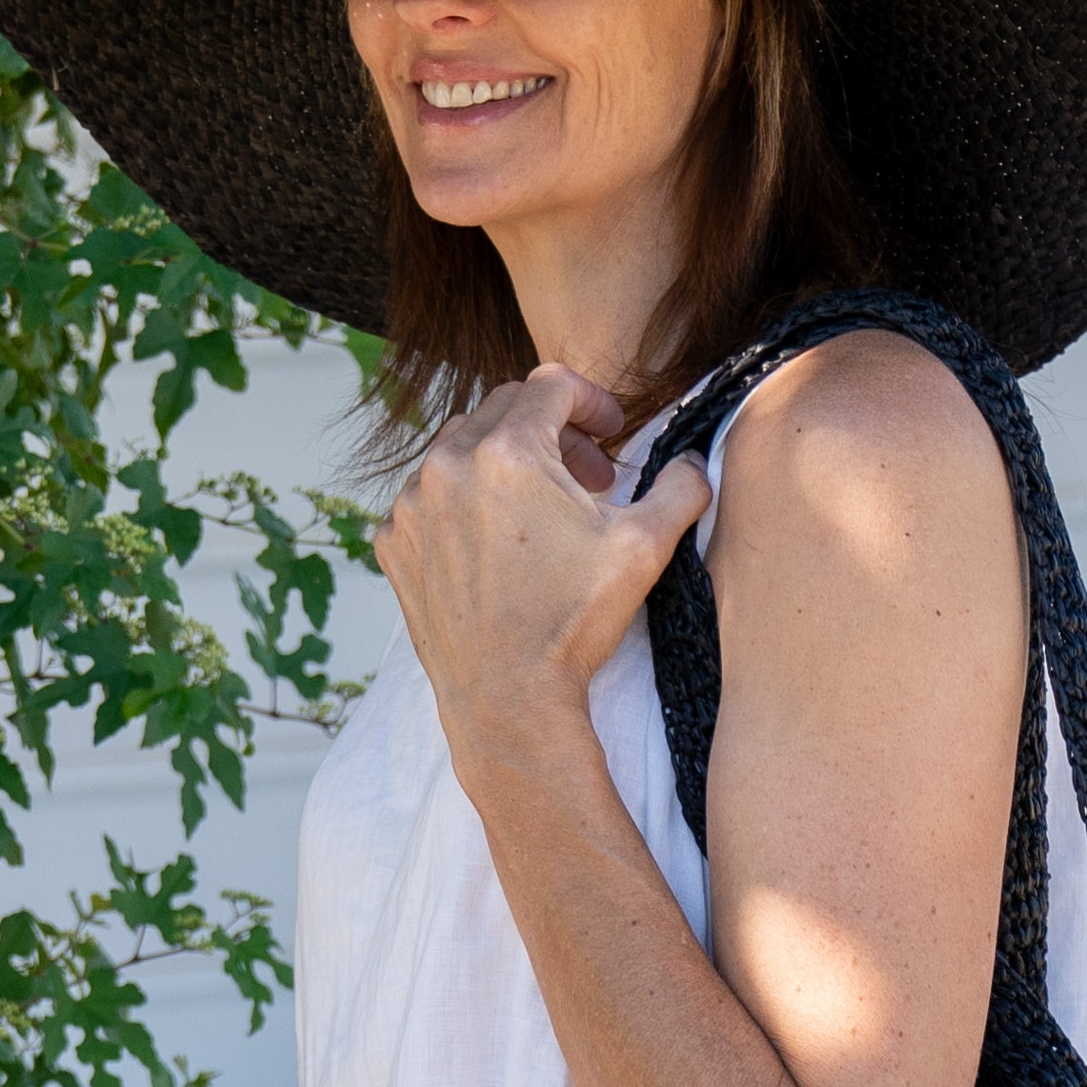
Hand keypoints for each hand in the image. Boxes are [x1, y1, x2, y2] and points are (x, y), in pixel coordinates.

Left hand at [377, 365, 715, 791]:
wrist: (508, 701)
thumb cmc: (573, 625)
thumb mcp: (646, 547)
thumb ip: (680, 487)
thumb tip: (691, 461)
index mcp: (508, 451)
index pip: (551, 385)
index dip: (591, 401)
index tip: (611, 433)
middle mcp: (448, 465)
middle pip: (505, 410)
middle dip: (552, 432)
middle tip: (588, 477)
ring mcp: (412, 505)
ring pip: (461, 449)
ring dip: (505, 462)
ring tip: (541, 508)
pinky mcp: (394, 543)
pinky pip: (428, 497)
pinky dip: (463, 502)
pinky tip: (497, 540)